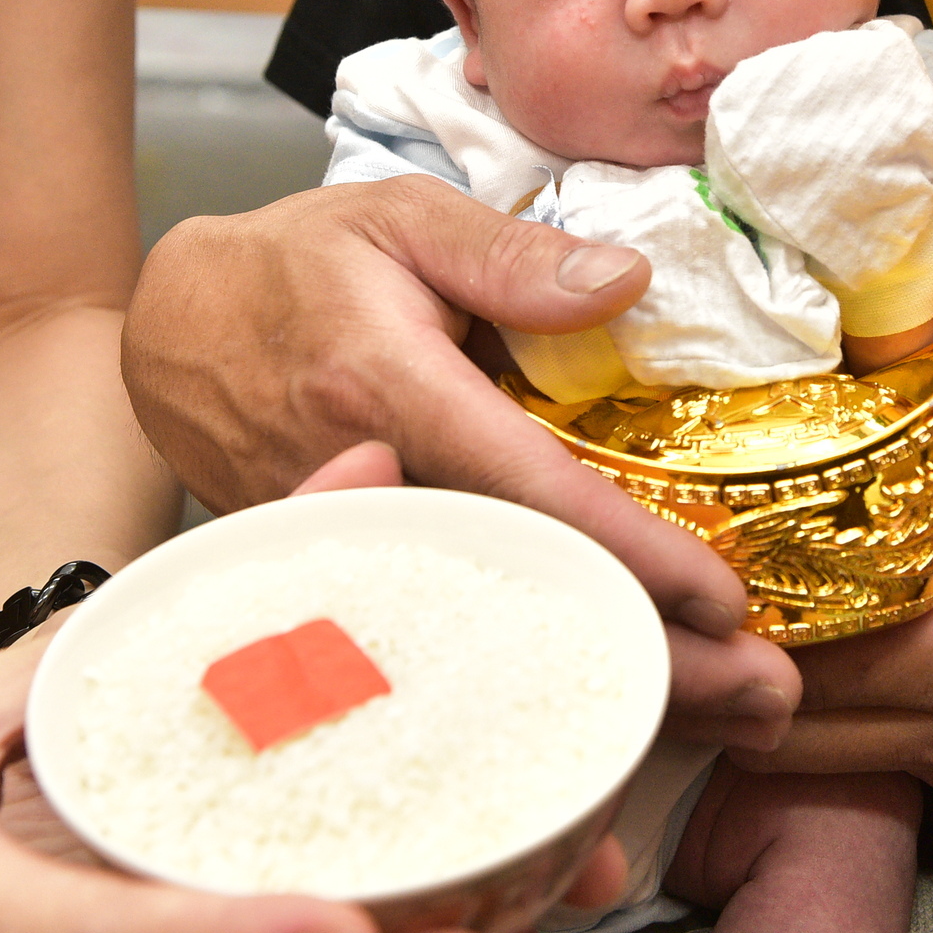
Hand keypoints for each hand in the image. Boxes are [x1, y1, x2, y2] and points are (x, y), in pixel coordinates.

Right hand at [122, 179, 800, 749]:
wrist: (169, 324)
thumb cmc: (295, 263)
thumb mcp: (403, 217)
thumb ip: (511, 253)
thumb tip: (628, 282)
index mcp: (385, 387)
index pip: (524, 485)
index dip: (625, 548)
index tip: (719, 594)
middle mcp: (362, 484)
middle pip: (520, 591)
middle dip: (645, 654)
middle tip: (763, 694)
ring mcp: (341, 547)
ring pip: (485, 635)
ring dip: (609, 678)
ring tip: (728, 715)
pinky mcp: (333, 579)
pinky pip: (442, 634)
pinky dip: (536, 669)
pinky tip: (627, 697)